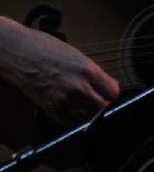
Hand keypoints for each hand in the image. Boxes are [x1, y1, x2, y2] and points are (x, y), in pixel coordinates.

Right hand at [0, 17, 119, 127]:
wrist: (21, 53)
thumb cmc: (47, 49)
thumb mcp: (77, 56)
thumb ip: (93, 72)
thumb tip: (107, 84)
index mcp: (87, 70)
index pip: (113, 92)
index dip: (113, 94)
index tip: (111, 93)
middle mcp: (78, 87)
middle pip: (103, 108)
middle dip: (105, 107)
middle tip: (102, 102)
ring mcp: (65, 100)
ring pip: (88, 119)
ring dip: (91, 115)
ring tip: (87, 106)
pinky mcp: (52, 109)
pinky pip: (71, 123)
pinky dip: (76, 120)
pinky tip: (75, 111)